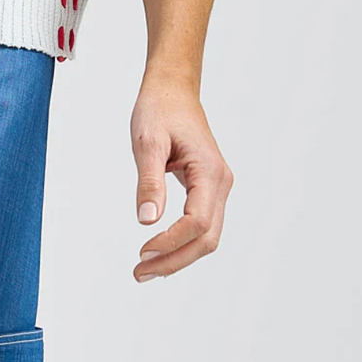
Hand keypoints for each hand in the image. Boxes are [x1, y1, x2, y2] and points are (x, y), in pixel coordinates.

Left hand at [129, 72, 232, 281]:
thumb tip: (147, 221)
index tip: (142, 253)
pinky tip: (160, 250)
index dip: (171, 243)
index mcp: (209, 172)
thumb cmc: (159, 108)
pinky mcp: (207, 187)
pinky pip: (200, 223)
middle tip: (140, 273)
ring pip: (207, 235)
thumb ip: (149, 181)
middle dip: (175, 260)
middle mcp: (220, 182)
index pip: (197, 223)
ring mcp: (217, 186)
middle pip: (207, 238)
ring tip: (146, 268)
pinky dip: (182, 241)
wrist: (172, 88)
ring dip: (179, 255)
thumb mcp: (147, 141)